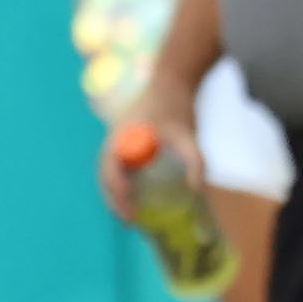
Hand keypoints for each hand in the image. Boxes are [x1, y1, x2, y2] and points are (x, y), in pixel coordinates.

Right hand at [95, 84, 205, 221]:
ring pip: (109, 172)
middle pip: (105, 175)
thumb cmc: (176, 106)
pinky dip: (122, 182)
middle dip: (114, 200)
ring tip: (130, 213)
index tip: (129, 212)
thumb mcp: (188, 135)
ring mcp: (118, 140)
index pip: (110, 171)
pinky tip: (136, 194)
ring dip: (116, 193)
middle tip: (130, 221)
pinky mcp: (126, 140)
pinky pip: (118, 165)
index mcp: (121, 138)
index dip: (117, 194)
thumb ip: (194, 162)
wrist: (172, 80)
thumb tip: (196, 191)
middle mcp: (114, 140)